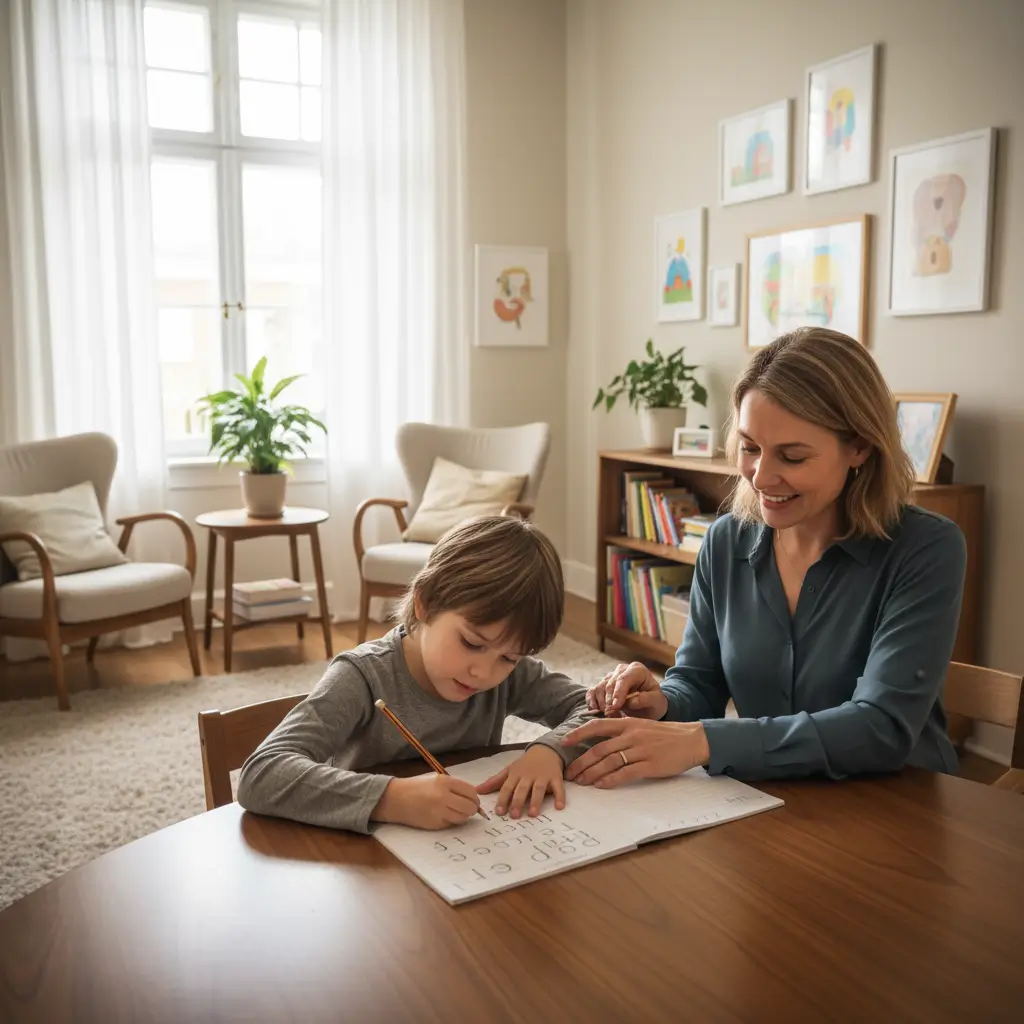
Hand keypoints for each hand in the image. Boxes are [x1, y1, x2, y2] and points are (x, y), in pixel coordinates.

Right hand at [372, 774, 481, 829]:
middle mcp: (443, 797)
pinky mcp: (434, 824)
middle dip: (472, 809)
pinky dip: (451, 821)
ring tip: (455, 811)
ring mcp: (439, 812)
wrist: (395, 799)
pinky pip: (451, 824)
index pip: (471, 792)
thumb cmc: (417, 786)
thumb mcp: (436, 779)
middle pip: (470, 807)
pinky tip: (443, 815)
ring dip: (463, 816)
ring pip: (463, 817)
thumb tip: (472, 796)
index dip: (474, 797)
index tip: (473, 800)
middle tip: (468, 808)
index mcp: (444, 782)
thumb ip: (453, 786)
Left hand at [476, 745, 565, 817]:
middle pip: (522, 789)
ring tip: (532, 814)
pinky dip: (559, 796)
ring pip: (538, 789)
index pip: (507, 787)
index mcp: (515, 774)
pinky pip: (558, 787)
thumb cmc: (525, 764)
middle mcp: (528, 775)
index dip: (502, 799)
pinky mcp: (555, 777)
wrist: (546, 750)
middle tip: (514, 816)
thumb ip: (494, 782)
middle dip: (517, 801)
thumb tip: (477, 791)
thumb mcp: (509, 770)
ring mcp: (542, 776)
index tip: (499, 812)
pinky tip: (559, 807)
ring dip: (535, 801)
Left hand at [561, 718, 709, 788]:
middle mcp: (631, 735)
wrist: (691, 740)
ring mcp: (640, 750)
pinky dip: (610, 780)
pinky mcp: (650, 765)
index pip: (597, 726)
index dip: (579, 733)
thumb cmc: (665, 735)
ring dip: (592, 774)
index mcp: (628, 723)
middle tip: (569, 773)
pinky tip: (601, 785)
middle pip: (599, 749)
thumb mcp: (642, 726)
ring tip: (581, 782)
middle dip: (581, 762)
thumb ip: (623, 731)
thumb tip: (601, 740)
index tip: (564, 742)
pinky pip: (625, 773)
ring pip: (609, 762)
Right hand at [586, 661, 666, 719]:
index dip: (618, 692)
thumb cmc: (653, 702)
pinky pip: (592, 692)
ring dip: (602, 704)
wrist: (648, 706)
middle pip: (610, 683)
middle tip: (613, 715)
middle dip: (610, 701)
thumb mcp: (656, 701)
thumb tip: (631, 701)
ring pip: (599, 688)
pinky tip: (596, 711)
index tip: (616, 706)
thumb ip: (646, 699)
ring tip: (609, 715)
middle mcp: (622, 670)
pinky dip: (592, 702)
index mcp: (637, 670)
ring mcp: (610, 676)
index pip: (624, 678)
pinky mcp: (602, 685)